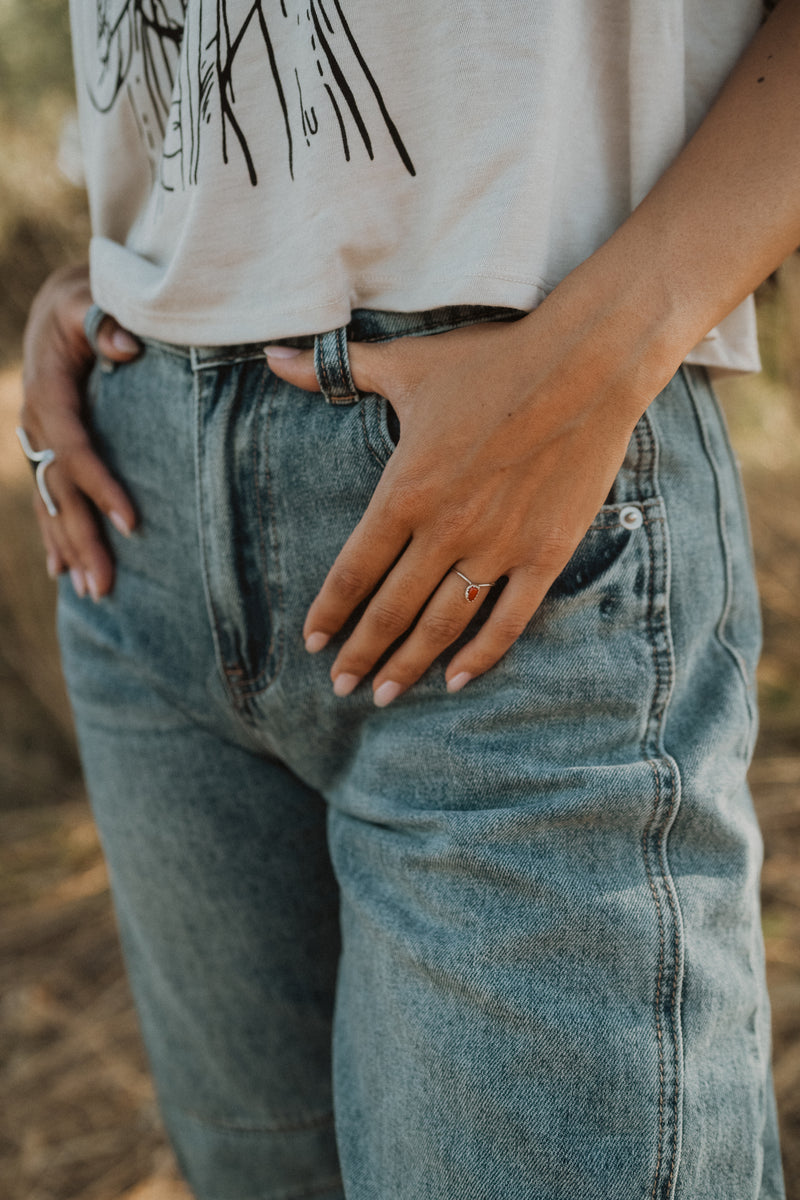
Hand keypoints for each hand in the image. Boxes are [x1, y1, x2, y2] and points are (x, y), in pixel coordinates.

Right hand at [20, 265, 140, 598]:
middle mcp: (36, 422)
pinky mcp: (44, 449)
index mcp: (48, 390)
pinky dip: (53, 536)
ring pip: (50, 502)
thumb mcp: (91, 297)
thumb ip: (106, 321)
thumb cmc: (87, 297)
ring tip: (94, 593)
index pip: (74, 449)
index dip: (100, 486)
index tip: (132, 523)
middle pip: (58, 491)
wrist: (62, 300)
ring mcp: (36, 439)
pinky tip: (61, 572)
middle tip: (106, 587)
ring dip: (69, 549)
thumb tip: (125, 347)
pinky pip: (46, 498)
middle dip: (81, 540)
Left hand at [266, 282, 672, 705]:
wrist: (585, 366)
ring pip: (442, 626)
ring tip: (386, 694)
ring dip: (410, 665)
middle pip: (391, 611)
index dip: (329, 613)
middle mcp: (446, 530)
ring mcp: (498, 548)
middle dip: (360, 654)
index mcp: (405, 492)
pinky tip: (456, 680)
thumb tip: (272, 356)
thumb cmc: (491, 362)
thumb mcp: (405, 365)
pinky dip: (481, 656)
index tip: (313, 643)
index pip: (353, 571)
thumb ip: (336, 371)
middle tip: (340, 685)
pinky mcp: (545, 554)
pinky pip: (508, 620)